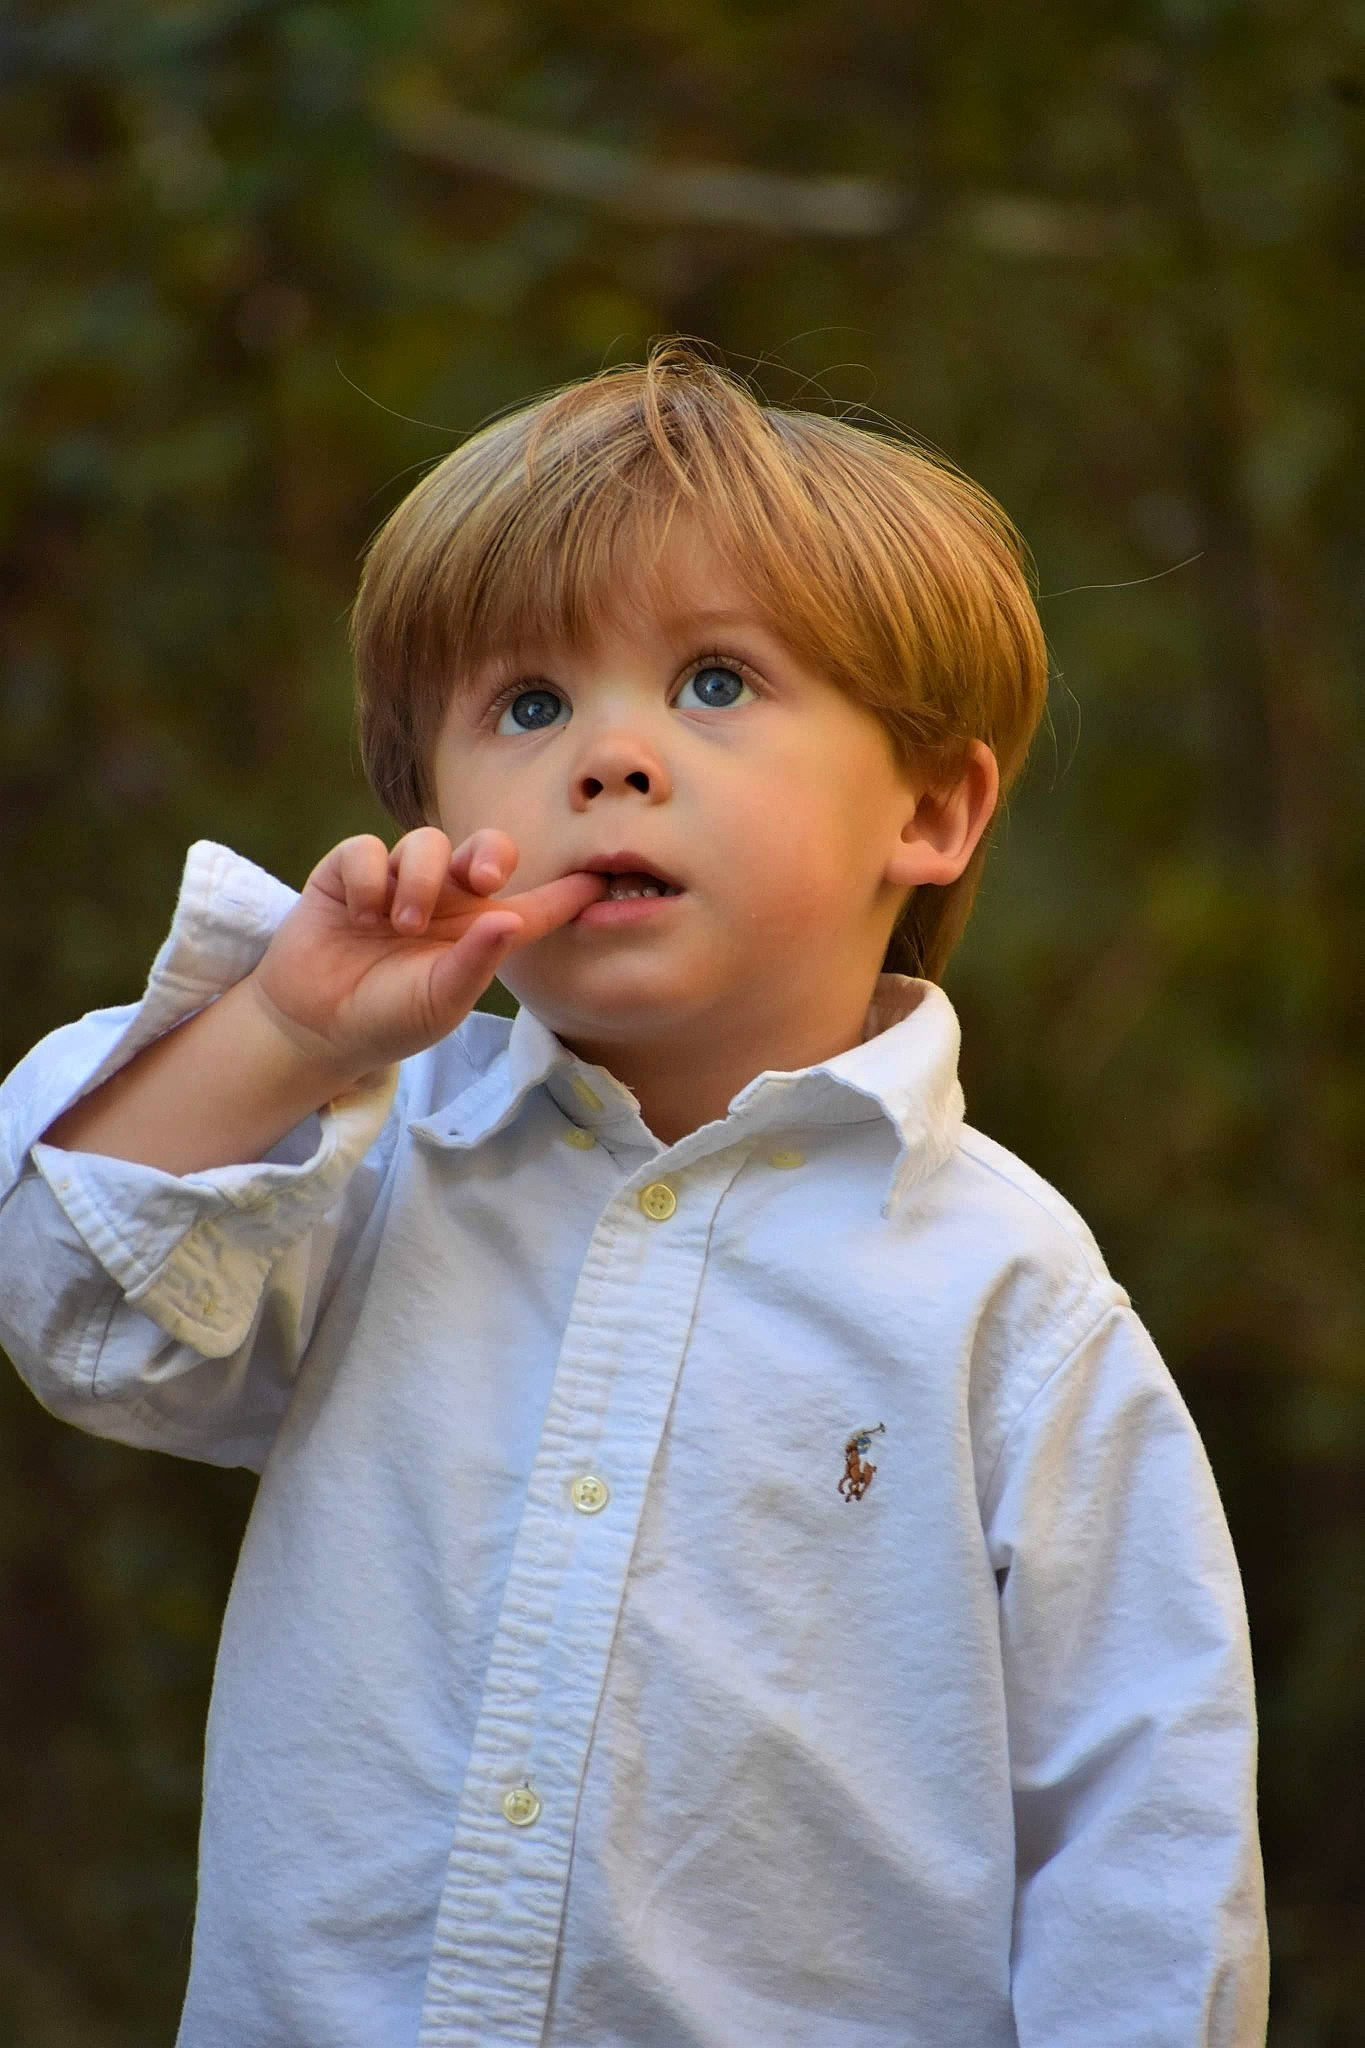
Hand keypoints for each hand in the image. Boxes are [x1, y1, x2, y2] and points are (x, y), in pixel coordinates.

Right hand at [245, 827, 605, 1081]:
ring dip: (418, 879)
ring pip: (424, 843)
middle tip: (482, 878)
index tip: (604, 879)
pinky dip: (368, 878)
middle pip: (485, 849)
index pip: (535, 905)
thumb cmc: (388, 1018)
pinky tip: (362, 913)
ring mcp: (397, 882)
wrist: (314, 1027)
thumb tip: (509, 919)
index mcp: (480, 932)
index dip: (568, 892)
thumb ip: (475, 964)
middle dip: (491, 851)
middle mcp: (445, 899)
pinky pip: (366, 850)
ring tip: (400, 925)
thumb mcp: (438, 1002)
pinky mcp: (348, 874)